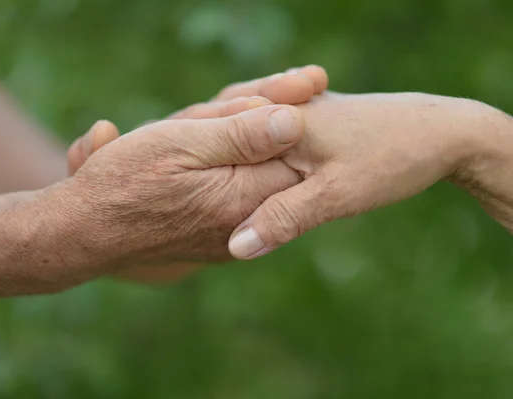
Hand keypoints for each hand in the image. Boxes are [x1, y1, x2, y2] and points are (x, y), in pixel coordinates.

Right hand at [41, 105, 305, 282]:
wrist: (86, 232)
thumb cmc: (124, 180)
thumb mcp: (179, 144)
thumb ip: (240, 136)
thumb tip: (295, 121)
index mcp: (240, 199)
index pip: (295, 151)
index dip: (298, 113)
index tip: (308, 84)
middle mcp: (244, 224)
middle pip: (281, 163)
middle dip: (284, 123)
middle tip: (306, 82)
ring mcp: (231, 236)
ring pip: (260, 179)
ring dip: (262, 143)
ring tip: (264, 104)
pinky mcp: (216, 240)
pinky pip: (241, 197)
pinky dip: (243, 167)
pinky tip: (240, 145)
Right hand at [229, 92, 511, 258]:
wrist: (444, 134)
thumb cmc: (391, 158)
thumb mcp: (335, 195)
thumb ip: (283, 218)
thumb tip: (236, 248)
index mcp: (279, 120)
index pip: (220, 145)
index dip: (204, 175)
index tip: (197, 202)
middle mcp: (284, 110)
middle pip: (232, 143)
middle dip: (219, 171)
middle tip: (211, 204)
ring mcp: (299, 114)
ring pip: (253, 145)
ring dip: (242, 169)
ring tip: (230, 196)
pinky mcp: (313, 123)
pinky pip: (273, 145)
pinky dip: (265, 165)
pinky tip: (265, 185)